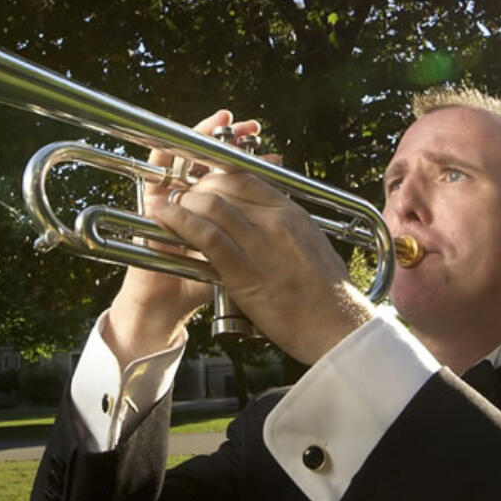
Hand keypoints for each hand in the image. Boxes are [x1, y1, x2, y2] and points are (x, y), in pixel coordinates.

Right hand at [104, 108, 259, 362]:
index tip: (265, 143)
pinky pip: (157, 169)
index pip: (231, 171)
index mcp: (215, 211)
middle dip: (231, 139)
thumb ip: (253, 231)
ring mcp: (171, 198)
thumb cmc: (204, 284)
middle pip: (210, 156)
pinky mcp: (150, 202)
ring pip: (185, 154)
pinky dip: (171, 150)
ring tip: (225, 120)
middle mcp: (192, 200)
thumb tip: (283, 205)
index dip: (248, 155)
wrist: (167, 307)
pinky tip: (188, 135)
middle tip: (249, 127)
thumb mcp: (239, 256)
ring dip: (204, 134)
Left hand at [150, 163, 374, 365]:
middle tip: (181, 201)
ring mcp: (259, 242)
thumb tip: (274, 223)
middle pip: (223, 187)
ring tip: (166, 211)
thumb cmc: (327, 293)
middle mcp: (274, 219)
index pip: (246, 176)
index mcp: (291, 212)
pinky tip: (164, 218)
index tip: (202, 184)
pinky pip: (206, 236)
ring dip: (182, 204)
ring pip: (210, 204)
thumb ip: (289, 229)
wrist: (336, 324)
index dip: (216, 176)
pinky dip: (179, 222)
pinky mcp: (244, 270)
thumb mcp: (311, 245)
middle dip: (195, 190)